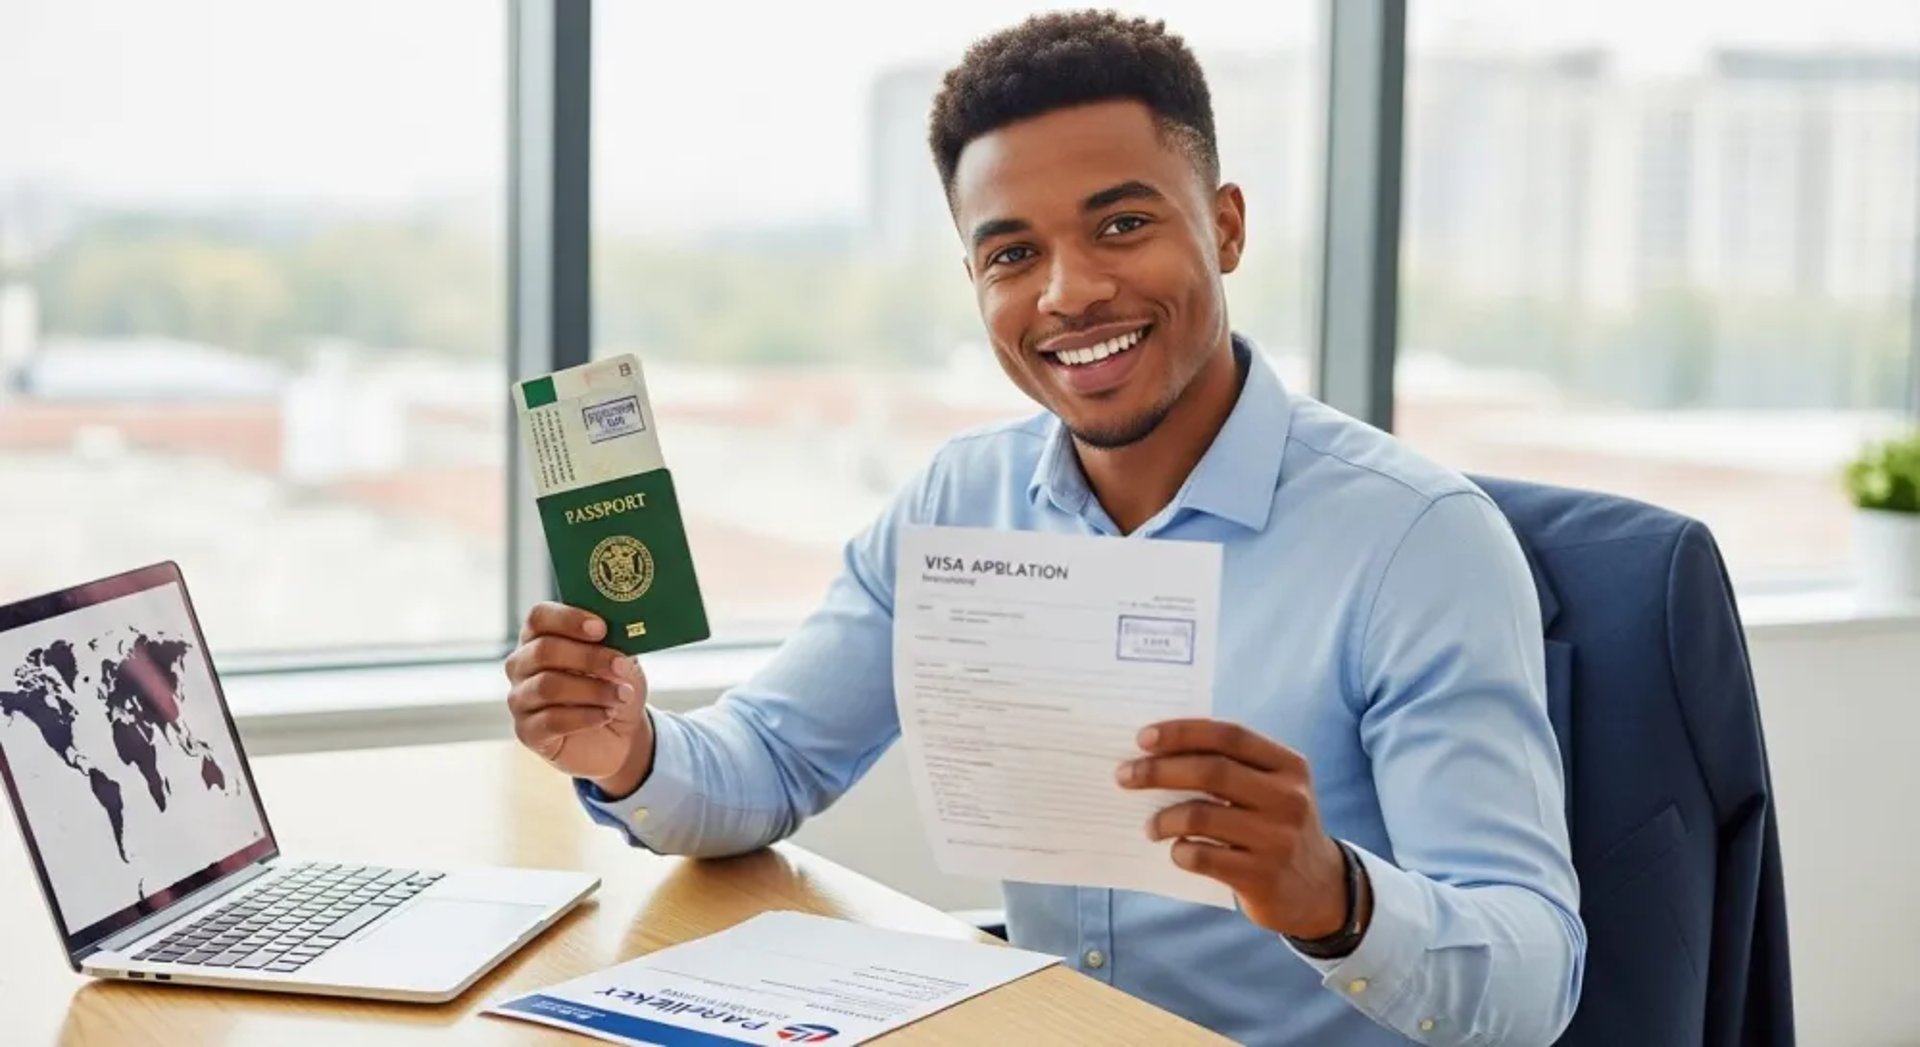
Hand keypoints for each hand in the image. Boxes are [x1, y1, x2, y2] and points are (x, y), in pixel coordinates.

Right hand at [505, 602, 652, 795]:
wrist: (618, 734)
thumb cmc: (613, 686)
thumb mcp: (621, 658)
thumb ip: (616, 640)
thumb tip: (621, 628)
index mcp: (540, 637)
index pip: (539, 617)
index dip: (568, 619)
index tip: (601, 628)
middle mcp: (522, 665)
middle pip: (544, 650)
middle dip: (588, 658)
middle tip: (621, 667)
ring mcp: (520, 699)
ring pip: (548, 686)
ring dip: (593, 690)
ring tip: (622, 695)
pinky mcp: (527, 732)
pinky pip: (551, 720)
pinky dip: (586, 716)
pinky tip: (607, 714)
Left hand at [1116, 719, 1360, 940]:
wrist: (1320, 890)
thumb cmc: (1276, 828)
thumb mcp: (1271, 790)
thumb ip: (1231, 768)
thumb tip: (1156, 754)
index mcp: (1289, 766)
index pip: (1229, 736)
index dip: (1183, 732)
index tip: (1143, 738)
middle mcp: (1288, 798)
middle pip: (1211, 772)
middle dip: (1158, 771)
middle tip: (1125, 776)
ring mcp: (1278, 839)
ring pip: (1201, 816)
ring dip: (1164, 819)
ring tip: (1151, 827)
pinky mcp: (1263, 877)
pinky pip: (1203, 858)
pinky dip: (1180, 852)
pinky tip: (1177, 852)